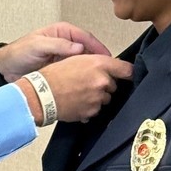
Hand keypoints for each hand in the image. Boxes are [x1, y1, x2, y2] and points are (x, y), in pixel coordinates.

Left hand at [0, 22, 110, 81]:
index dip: (98, 48)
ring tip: (100, 79)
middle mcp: (65, 44)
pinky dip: (82, 78)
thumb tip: (79, 48)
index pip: (86, 38)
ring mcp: (64, 58)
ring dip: (91, 70)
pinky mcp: (61, 70)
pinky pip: (76, 72)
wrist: (5, 70)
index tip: (107, 58)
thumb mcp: (37, 45)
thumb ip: (58, 45)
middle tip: (108, 70)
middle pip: (88, 51)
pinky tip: (87, 85)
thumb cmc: (18, 53)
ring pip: (84, 63)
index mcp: (62, 32)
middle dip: (98, 60)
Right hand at [18, 54, 132, 124]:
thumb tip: (109, 68)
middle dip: (104, 86)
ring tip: (79, 94)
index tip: (128, 75)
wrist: (42, 95)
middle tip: (87, 83)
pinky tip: (76, 102)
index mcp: (99, 64)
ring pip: (105, 99)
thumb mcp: (76, 59)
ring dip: (96, 98)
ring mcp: (98, 98)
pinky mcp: (92, 111)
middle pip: (114, 86)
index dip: (128, 73)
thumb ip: (96, 63)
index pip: (127, 69)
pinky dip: (88, 107)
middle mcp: (102, 81)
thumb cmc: (54, 75)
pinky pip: (96, 110)